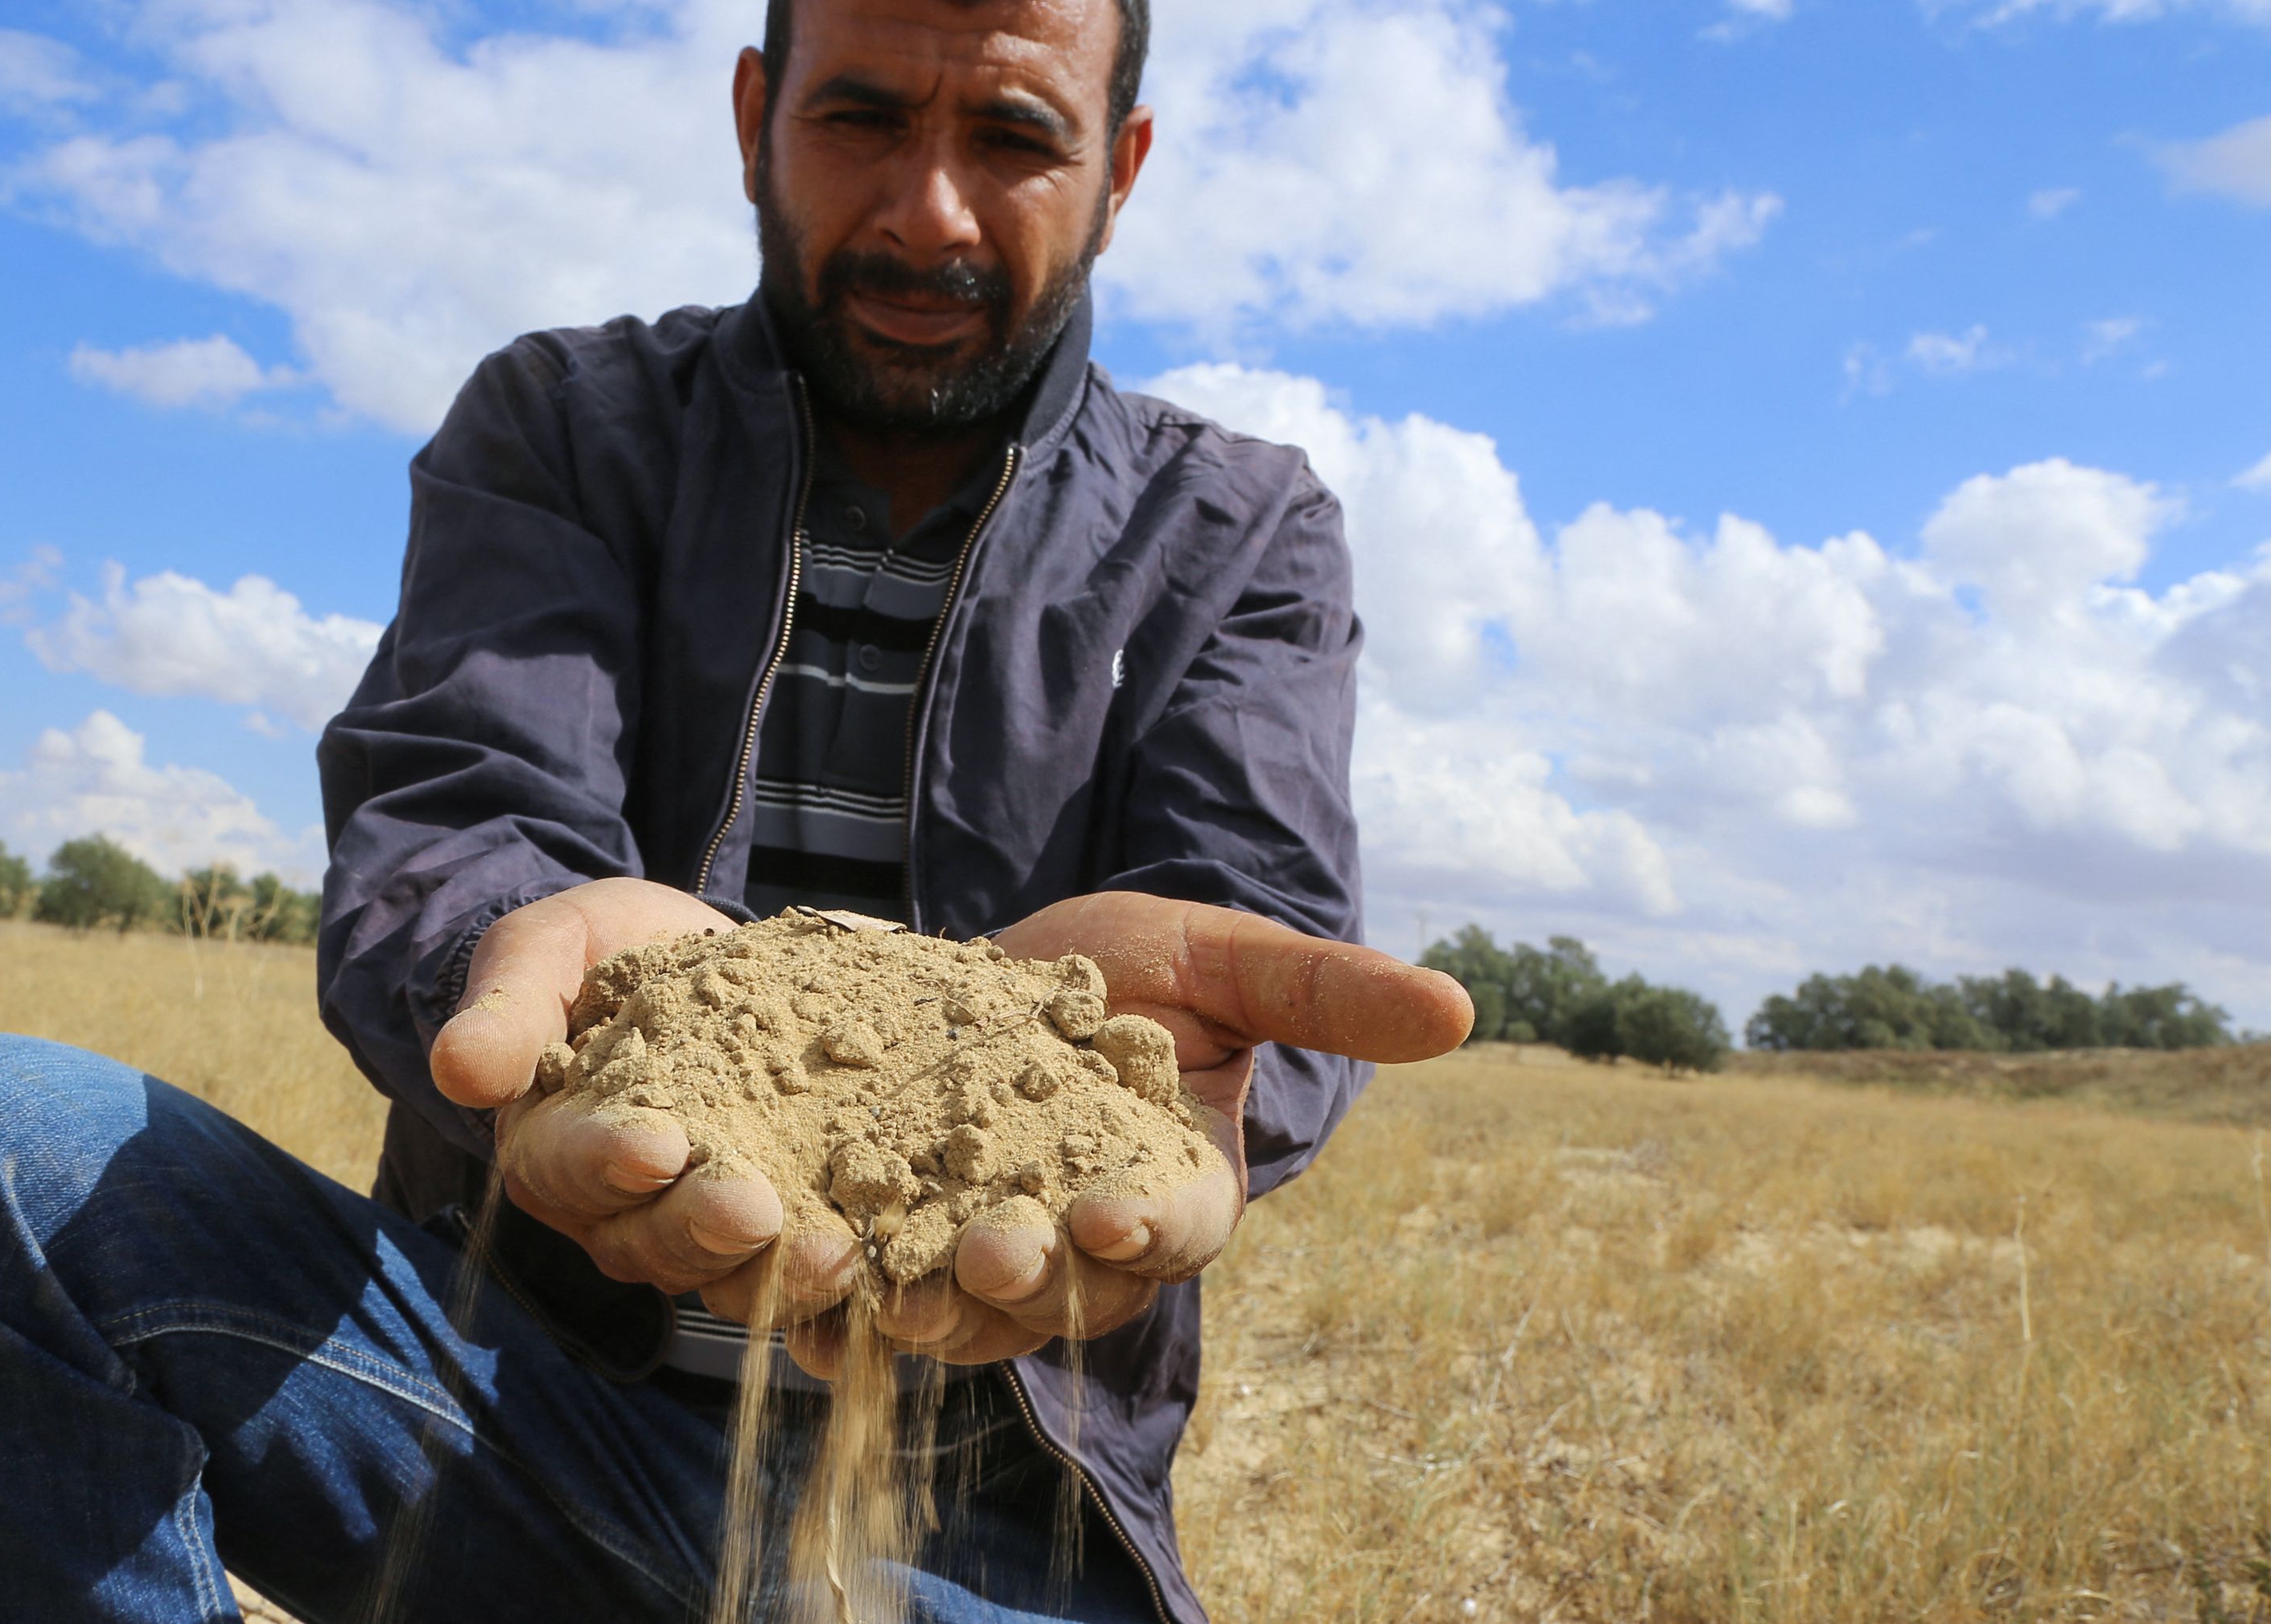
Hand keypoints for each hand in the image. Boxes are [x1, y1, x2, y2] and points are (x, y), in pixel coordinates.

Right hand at [430, 879, 854, 1324]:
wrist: (681, 958)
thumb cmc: (595, 952)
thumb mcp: (543, 951)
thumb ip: (508, 1005)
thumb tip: (458, 1068)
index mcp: (547, 1147)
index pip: (566, 1168)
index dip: (607, 1162)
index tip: (656, 1144)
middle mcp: (613, 1209)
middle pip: (648, 1240)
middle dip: (702, 1228)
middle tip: (756, 1208)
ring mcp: (690, 1225)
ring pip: (722, 1272)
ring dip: (777, 1269)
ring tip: (836, 1250)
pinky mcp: (767, 1225)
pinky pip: (789, 1270)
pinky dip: (828, 1284)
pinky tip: (880, 1272)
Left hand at [787, 892, 1472, 1376]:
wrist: (998, 971)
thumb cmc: (1132, 965)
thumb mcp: (1223, 957)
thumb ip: (1327, 990)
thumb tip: (1463, 1010)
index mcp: (1177, 1192)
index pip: (1176, 1232)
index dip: (1148, 1230)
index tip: (1108, 1211)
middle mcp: (1086, 1249)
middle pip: (1065, 1293)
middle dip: (1027, 1278)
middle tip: (983, 1252)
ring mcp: (988, 1253)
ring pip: (968, 1313)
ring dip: (931, 1309)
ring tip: (888, 1286)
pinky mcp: (898, 1245)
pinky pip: (875, 1299)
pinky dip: (842, 1310)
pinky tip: (807, 1299)